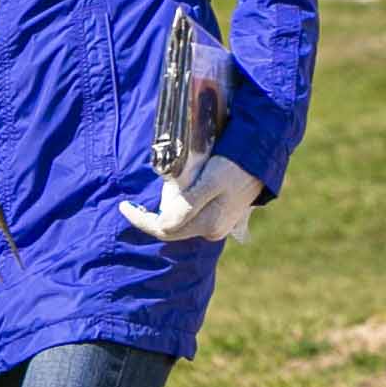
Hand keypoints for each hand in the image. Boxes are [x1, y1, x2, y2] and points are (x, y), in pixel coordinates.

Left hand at [121, 154, 261, 246]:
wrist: (262, 156)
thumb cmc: (235, 165)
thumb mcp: (210, 181)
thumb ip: (187, 204)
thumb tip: (164, 223)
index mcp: (208, 224)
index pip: (164, 229)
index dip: (140, 220)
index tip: (123, 206)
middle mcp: (212, 230)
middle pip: (171, 229)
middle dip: (150, 217)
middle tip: (133, 202)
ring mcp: (218, 225)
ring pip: (180, 223)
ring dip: (164, 211)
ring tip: (153, 197)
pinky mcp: (220, 215)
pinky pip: (191, 216)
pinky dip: (177, 208)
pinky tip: (172, 196)